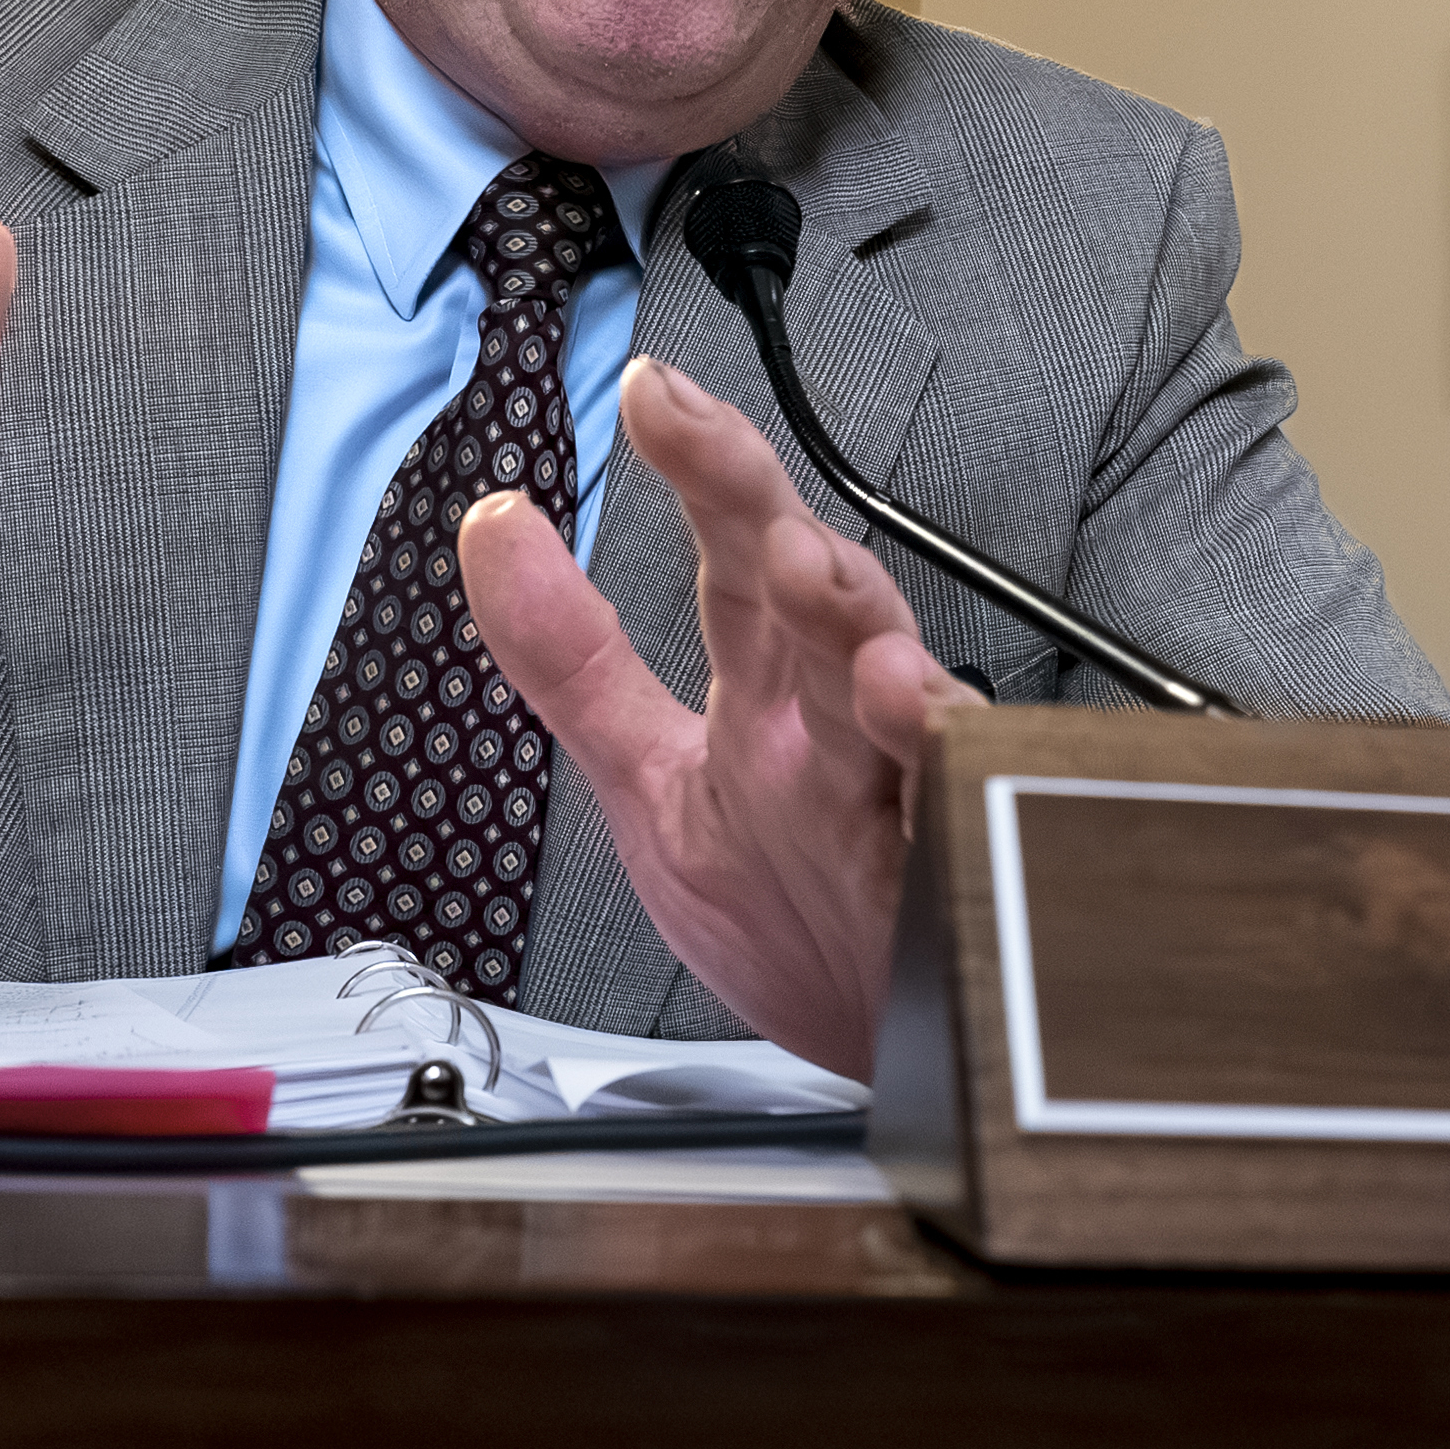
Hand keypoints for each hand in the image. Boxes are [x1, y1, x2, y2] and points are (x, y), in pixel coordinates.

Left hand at [457, 358, 981, 1076]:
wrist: (884, 1058)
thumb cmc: (792, 913)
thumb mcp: (652, 778)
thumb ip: (571, 656)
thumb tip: (492, 526)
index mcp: (774, 694)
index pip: (738, 557)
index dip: (701, 468)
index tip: (652, 390)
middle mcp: (840, 731)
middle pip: (820, 603)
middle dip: (780, 534)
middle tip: (726, 468)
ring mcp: (899, 805)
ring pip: (899, 695)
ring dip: (861, 633)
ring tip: (817, 580)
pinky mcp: (944, 889)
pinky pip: (957, 818)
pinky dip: (945, 768)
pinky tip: (919, 720)